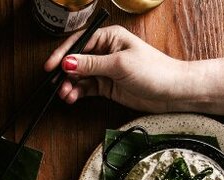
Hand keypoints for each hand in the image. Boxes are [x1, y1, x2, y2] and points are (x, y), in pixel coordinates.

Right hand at [44, 25, 194, 111]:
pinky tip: (73, 98)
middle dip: (65, 73)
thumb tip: (68, 62)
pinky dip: (78, 93)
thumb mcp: (119, 64)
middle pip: (76, 60)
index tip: (51, 66)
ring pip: (80, 76)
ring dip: (70, 85)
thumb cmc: (154, 71)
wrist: (172, 91)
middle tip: (58, 85)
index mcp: (110, 38)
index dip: (63, 54)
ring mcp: (106, 69)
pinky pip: (86, 88)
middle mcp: (106, 51)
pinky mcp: (107, 86)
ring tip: (66, 95)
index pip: (79, 42)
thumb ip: (91, 64)